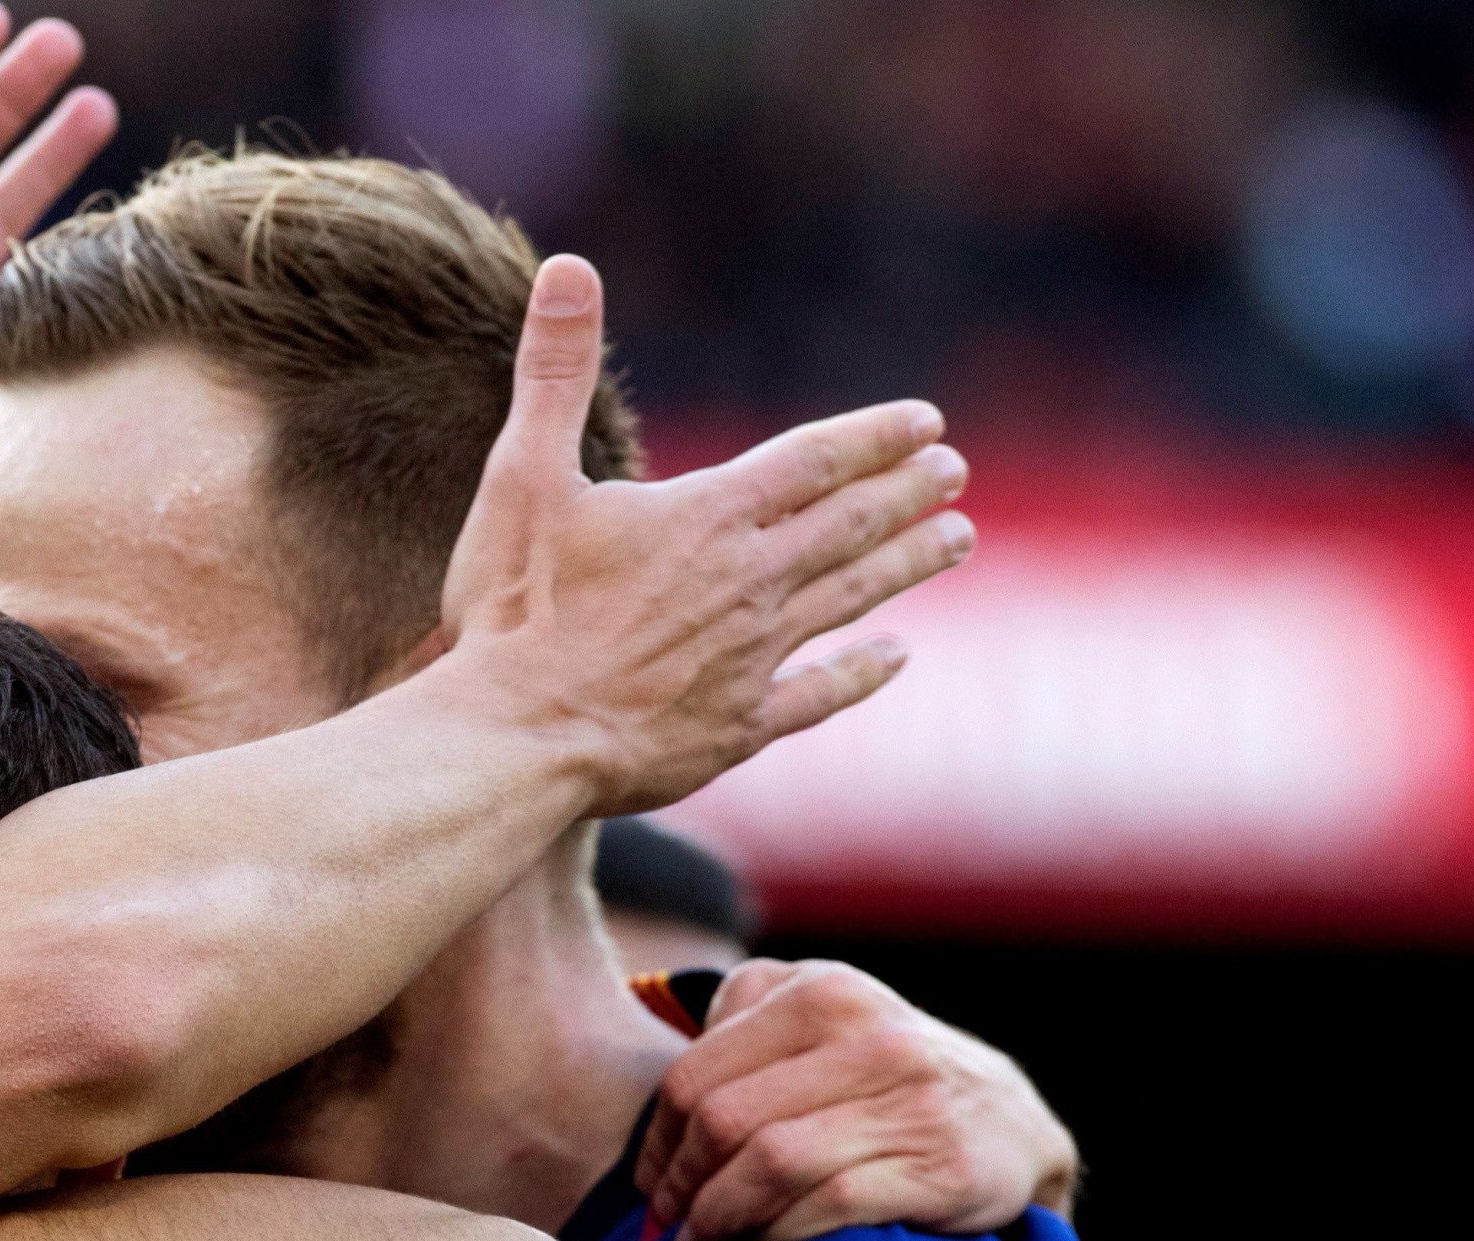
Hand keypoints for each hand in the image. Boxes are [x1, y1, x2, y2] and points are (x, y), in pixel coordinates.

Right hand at [430, 261, 971, 811]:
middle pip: (849, 526)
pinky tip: (895, 657)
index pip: (812, 461)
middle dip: (909, 494)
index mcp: (706, 518)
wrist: (516, 742)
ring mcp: (751, 658)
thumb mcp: (523, 477)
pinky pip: (818, 694)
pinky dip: (861, 672)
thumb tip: (568, 266)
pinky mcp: (739, 727)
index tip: (926, 422)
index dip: (871, 438)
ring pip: (850, 599)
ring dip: (907, 565)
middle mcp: (748, 583)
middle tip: (955, 472)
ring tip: (959, 539)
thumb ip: (553, 373)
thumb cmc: (515, 612)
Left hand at [636, 958, 1082, 1240]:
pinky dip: (773, 1237)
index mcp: (823, 994)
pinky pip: (826, 1206)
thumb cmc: (887, 1086)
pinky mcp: (940, 1166)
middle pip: (722, 1121)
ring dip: (716, 1219)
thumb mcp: (826, 1026)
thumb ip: (747, 1027)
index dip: (658, 1143)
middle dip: (680, 1186)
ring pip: (767, 1164)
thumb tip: (661, 1107)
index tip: (653, 1184)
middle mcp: (869, 1035)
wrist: (1014, 1131)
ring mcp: (910, 1099)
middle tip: (670, 1225)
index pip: (694, 1075)